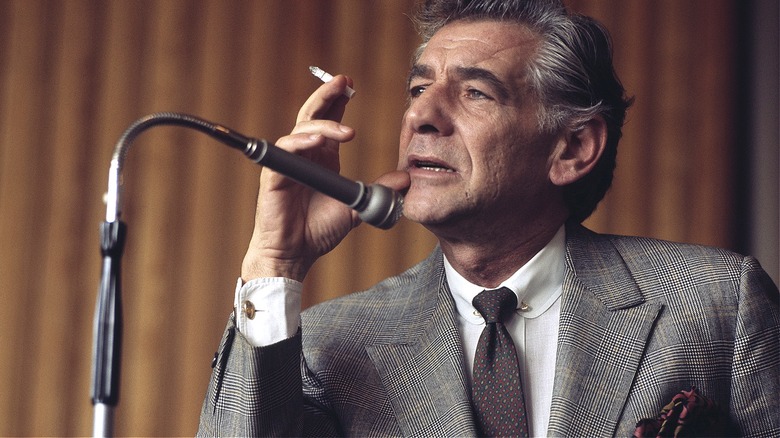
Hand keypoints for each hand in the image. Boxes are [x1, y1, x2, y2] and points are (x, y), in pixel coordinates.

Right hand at [239, 75, 413, 282]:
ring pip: (301, 129)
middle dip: (327, 95)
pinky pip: (285, 151)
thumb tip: (407, 178)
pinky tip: (319, 141)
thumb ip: (380, 190)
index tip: (351, 86)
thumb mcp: (357, 206)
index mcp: (322, 157)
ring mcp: (287, 163)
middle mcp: (304, 155)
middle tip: (344, 81)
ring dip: (324, 125)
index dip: (337, 101)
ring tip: (347, 131)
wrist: (296, 253)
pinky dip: (301, 142)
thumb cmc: (318, 230)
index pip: (328, 120)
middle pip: (312, 114)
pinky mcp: (274, 175)